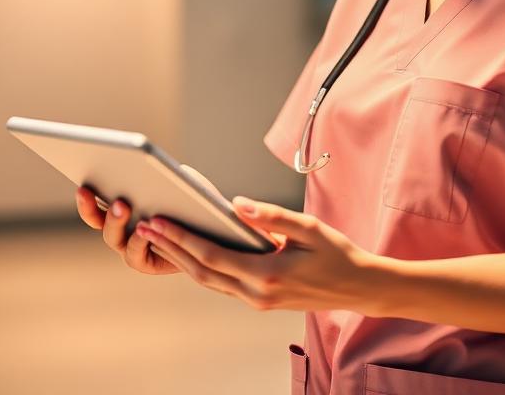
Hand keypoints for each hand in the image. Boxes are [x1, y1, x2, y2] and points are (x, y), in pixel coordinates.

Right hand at [74, 164, 225, 276]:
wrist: (215, 231)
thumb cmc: (195, 200)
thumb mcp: (182, 180)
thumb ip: (166, 173)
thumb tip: (150, 168)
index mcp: (122, 207)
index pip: (95, 202)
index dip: (86, 196)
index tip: (82, 183)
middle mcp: (120, 229)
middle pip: (97, 220)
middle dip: (91, 206)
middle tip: (94, 189)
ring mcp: (130, 247)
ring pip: (112, 237)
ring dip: (115, 220)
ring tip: (123, 204)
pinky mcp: (145, 263)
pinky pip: (135, 254)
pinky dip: (139, 240)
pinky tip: (144, 227)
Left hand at [135, 196, 375, 312]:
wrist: (359, 288)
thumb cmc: (337, 254)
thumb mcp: (309, 228)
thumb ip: (271, 216)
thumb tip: (237, 204)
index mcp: (267, 275)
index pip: (212, 255)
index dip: (182, 238)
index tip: (159, 221)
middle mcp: (257, 294)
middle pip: (202, 272)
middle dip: (171, 248)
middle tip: (145, 227)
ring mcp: (257, 301)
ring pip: (209, 281)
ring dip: (182, 259)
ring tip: (160, 237)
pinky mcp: (260, 300)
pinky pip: (222, 284)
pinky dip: (201, 267)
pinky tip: (190, 251)